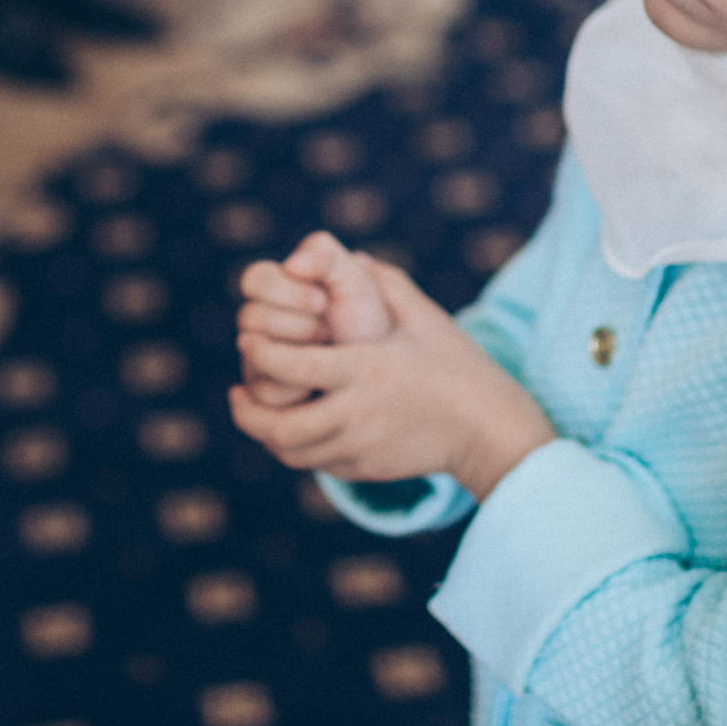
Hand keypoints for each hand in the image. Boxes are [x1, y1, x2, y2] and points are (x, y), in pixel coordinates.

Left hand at [230, 257, 555, 500]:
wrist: (489, 429)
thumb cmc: (458, 366)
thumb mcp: (425, 317)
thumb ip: (385, 283)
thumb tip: (352, 255)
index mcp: (367, 369)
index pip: (294, 367)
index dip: (261, 355)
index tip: (248, 340)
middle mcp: (358, 414)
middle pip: (281, 426)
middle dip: (247, 411)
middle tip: (237, 390)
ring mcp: (360, 447)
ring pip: (292, 452)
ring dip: (266, 433)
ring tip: (256, 410)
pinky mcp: (365, 470)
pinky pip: (315, 465)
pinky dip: (295, 448)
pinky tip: (292, 427)